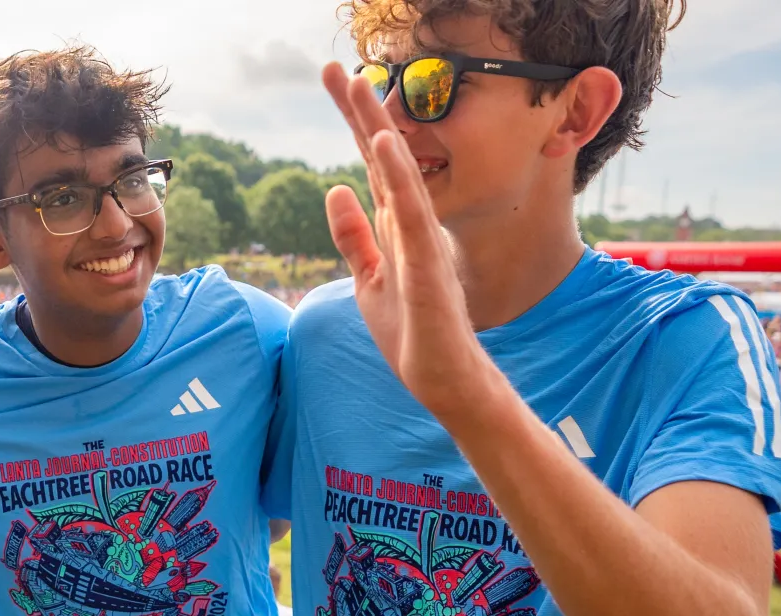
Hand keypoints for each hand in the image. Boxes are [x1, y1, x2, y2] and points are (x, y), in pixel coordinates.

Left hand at [318, 62, 487, 417]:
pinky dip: (398, 176)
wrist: (445, 380)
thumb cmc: (414, 333)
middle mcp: (412, 224)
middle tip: (336, 69)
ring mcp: (421, 241)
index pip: (372, 164)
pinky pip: (410, 213)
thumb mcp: (370, 280)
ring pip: (399, 173)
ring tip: (359, 86)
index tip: (336, 81)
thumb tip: (334, 190)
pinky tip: (384, 144)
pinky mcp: (427, 266)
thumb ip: (354, 237)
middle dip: (362, 112)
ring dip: (378, 129)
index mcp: (396, 225)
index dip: (355, 123)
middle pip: (384, 158)